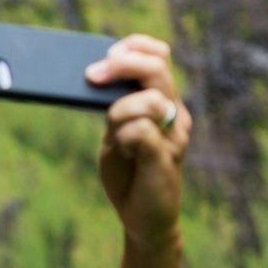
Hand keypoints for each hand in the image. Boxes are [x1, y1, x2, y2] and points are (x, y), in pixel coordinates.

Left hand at [86, 34, 190, 252]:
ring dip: (119, 111)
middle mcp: (175, 114)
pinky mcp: (165, 157)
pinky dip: (124, 137)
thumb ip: (112, 109)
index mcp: (163, 102)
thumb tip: (93, 77)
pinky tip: (123, 151)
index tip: (104, 57)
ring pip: (148, 100)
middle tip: (92, 76)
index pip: (158, 56)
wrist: (142, 219)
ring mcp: (174, 135)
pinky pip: (141, 130)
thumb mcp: (114, 134)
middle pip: (156, 68)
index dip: (132, 48)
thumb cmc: (128, 174)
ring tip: (115, 137)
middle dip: (121, 65)